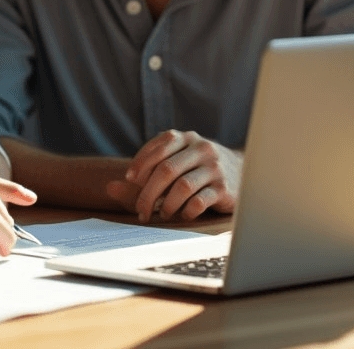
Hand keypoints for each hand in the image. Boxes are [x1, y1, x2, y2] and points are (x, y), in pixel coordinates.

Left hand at [107, 130, 238, 221]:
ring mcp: (215, 167)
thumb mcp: (173, 165)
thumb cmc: (197, 172)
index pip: (159, 145)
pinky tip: (182, 215)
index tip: (130, 180)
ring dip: (166, 205)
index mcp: (186, 138)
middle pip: (167, 169)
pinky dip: (185, 211)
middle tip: (141, 211)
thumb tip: (109, 188)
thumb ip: (143, 176)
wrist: (243, 174)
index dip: (141, 163)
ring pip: (182, 186)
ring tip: (162, 214)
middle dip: (149, 193)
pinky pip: (199, 201)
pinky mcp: (225, 188)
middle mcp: (201, 148)